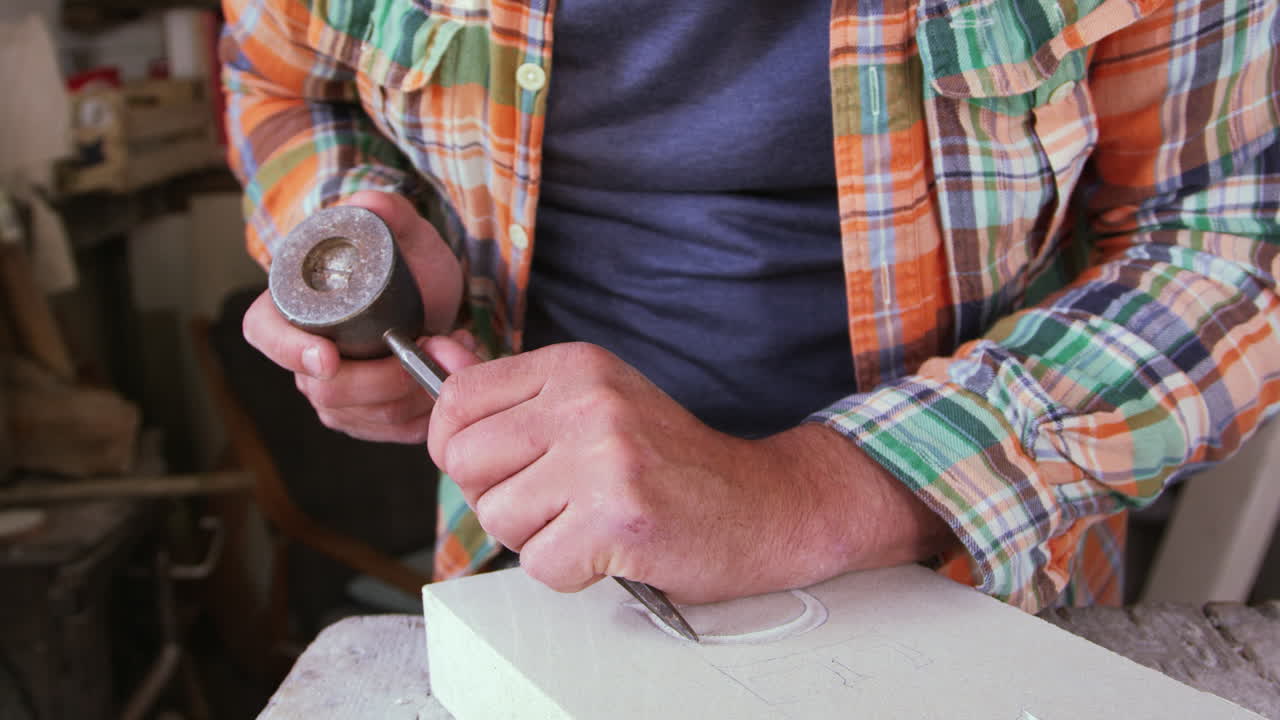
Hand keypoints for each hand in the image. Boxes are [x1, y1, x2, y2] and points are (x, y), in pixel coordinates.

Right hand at [242, 191, 471, 442]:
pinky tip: (447, 377)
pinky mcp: (365, 420)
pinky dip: (427, 410)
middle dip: (385, 377)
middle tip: (431, 344)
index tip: (326, 358)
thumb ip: (390, 213)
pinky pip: (392, 431)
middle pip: (325, 389)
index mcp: (292, 306)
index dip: (289, 350)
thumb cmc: (411, 269)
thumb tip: (369, 203)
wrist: (439, 305)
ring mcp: (332, 394)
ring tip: (450, 349)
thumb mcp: (409, 236)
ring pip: (365, 415)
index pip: (265, 333)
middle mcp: (302, 356)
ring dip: (416, 389)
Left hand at [428, 342, 952, 602]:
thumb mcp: (595, 402)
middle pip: (463, 463)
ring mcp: (603, 458)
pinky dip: (571, 572)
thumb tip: (437, 359)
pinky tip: (610, 548)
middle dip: (498, 496)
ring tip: (591, 520)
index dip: (459, 445)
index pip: (457, 400)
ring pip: (497, 519)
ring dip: (538, 537)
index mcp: (575, 367)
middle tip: (557, 499)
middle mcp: (586, 402)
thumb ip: (513, 389)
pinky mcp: (617, 516)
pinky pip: (540, 565)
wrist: (761, 504)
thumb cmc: (674, 462)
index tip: (499, 464)